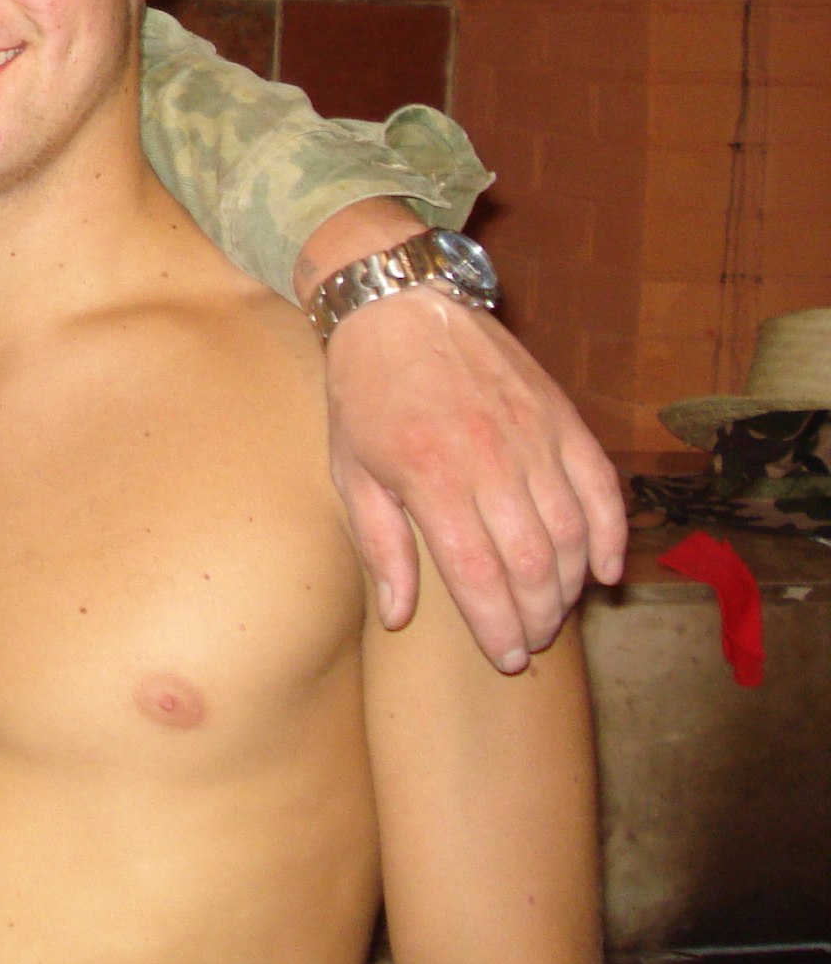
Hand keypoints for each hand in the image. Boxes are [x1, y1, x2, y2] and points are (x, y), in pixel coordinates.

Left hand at [325, 288, 626, 672]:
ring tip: (553, 612)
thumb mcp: (352, 469)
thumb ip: (381, 545)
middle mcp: (490, 459)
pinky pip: (602, 487)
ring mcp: (533, 436)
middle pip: (533, 564)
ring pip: (571, 533)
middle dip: (536, 616)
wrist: (399, 305)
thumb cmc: (365, 391)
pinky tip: (603, 569)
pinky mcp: (562, 416)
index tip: (505, 658)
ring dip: (569, 585)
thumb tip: (399, 615)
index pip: (478, 575)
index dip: (497, 625)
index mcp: (431, 476)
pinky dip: (610, 533)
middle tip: (529, 641)